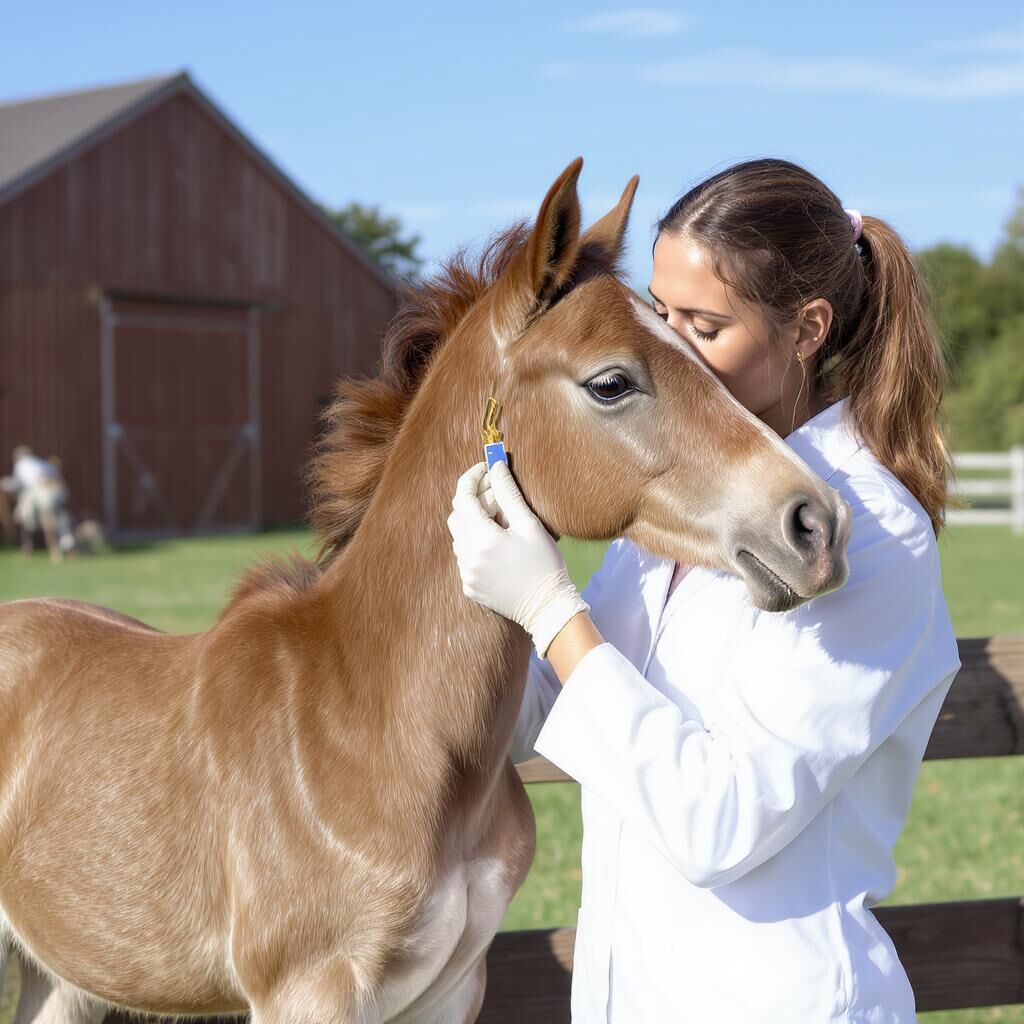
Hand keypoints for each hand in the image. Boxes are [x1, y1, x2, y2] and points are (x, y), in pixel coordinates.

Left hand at [447, 461, 588, 657]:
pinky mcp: (469, 587)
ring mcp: (466, 574)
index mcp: (483, 539)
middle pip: (456, 515)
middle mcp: (468, 557)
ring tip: (500, 524)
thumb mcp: (530, 525)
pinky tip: (498, 548)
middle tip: (496, 496)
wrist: (547, 608)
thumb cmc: (544, 564)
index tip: (484, 468)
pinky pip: (464, 557)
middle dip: (472, 500)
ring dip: (473, 524)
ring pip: (459, 537)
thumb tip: (496, 466)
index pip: (463, 498)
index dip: (471, 478)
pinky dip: (475, 545)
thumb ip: (508, 494)